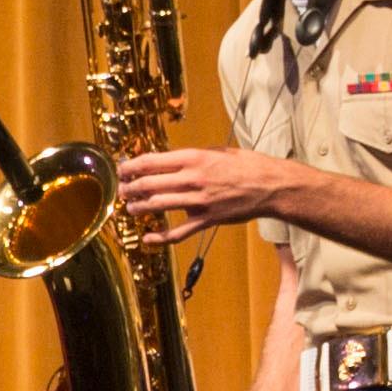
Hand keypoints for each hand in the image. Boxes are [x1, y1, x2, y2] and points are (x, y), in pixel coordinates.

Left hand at [114, 146, 298, 243]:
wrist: (270, 185)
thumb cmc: (246, 165)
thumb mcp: (216, 152)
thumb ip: (191, 157)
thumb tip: (167, 160)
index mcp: (192, 158)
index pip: (150, 161)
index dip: (130, 167)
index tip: (122, 170)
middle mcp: (192, 179)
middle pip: (148, 184)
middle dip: (129, 188)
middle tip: (122, 190)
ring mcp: (198, 201)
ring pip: (157, 206)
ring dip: (138, 208)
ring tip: (130, 208)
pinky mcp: (207, 219)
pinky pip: (178, 232)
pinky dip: (160, 238)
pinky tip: (148, 238)